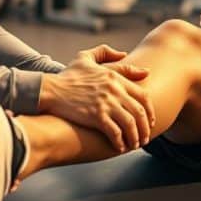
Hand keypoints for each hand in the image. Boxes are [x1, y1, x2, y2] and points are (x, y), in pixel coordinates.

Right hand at [39, 44, 154, 151]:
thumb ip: (106, 53)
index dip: (150, 111)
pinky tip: (120, 148)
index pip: (143, 96)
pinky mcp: (96, 117)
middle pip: (140, 112)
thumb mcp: (86, 57)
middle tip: (144, 138)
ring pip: (131, 124)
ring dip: (135, 137)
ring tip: (134, 145)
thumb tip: (124, 54)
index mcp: (115, 77)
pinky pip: (115, 132)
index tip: (149, 121)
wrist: (50, 89)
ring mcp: (106, 103)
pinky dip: (120, 142)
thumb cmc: (67, 75)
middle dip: (145, 128)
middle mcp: (114, 90)